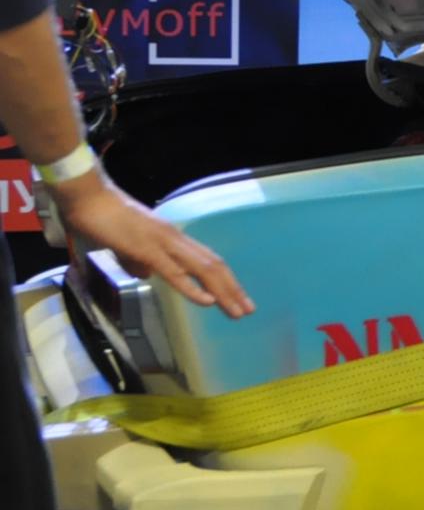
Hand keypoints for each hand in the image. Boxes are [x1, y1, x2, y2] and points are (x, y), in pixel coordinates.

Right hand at [50, 174, 253, 316]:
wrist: (89, 197)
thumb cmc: (105, 219)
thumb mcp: (127, 246)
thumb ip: (140, 261)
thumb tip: (147, 275)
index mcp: (174, 238)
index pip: (208, 260)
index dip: (226, 279)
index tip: (239, 298)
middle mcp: (176, 239)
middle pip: (213, 266)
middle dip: (233, 289)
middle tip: (248, 310)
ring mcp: (164, 243)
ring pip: (202, 270)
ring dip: (223, 292)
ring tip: (237, 311)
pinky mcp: (148, 250)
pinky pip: (175, 272)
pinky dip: (193, 288)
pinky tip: (208, 302)